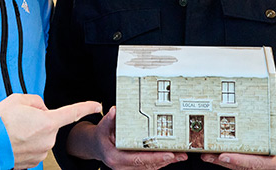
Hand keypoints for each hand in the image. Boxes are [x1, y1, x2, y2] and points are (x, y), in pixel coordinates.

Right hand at [0, 94, 101, 168]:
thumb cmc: (0, 121)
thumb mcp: (18, 99)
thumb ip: (36, 101)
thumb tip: (42, 109)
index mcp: (48, 122)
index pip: (73, 113)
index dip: (86, 107)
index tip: (96, 105)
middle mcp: (48, 140)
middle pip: (50, 125)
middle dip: (39, 121)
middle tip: (20, 120)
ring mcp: (40, 153)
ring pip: (41, 138)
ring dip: (31, 134)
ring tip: (13, 131)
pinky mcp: (32, 163)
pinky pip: (33, 149)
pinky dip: (25, 145)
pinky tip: (14, 142)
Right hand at [68, 106, 186, 168]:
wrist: (95, 146)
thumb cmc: (101, 136)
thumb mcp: (103, 126)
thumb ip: (109, 119)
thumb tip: (115, 110)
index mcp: (115, 157)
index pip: (138, 159)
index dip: (155, 158)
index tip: (168, 154)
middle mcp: (122, 166)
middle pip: (148, 165)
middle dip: (165, 160)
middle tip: (180, 154)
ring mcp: (128, 168)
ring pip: (150, 167)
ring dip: (166, 162)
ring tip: (180, 155)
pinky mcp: (134, 166)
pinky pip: (149, 166)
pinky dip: (161, 161)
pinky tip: (171, 156)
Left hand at [200, 103, 275, 169]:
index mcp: (275, 163)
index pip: (254, 162)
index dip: (238, 160)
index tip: (224, 156)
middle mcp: (264, 169)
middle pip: (241, 167)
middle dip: (223, 162)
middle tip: (207, 155)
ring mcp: (257, 168)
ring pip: (236, 168)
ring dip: (220, 162)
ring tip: (205, 155)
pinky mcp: (251, 166)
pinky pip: (237, 165)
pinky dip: (225, 161)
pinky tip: (213, 155)